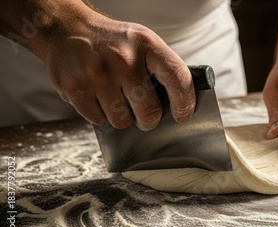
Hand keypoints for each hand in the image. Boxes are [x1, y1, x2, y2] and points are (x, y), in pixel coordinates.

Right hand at [37, 4, 194, 130]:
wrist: (67, 29)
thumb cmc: (112, 41)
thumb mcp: (143, 43)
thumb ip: (163, 69)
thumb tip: (184, 102)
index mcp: (146, 45)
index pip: (177, 79)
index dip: (184, 102)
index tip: (183, 114)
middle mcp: (123, 59)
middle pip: (149, 111)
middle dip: (149, 119)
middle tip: (144, 113)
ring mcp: (97, 74)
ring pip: (122, 121)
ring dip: (123, 117)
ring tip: (116, 98)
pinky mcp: (75, 88)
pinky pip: (99, 120)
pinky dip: (101, 114)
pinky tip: (98, 96)